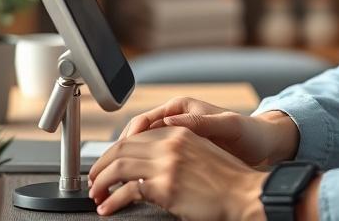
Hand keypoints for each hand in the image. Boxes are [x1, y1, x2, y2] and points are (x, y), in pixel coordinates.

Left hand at [88, 125, 266, 218]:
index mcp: (179, 131)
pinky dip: (112, 200)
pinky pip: (127, 191)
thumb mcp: (200, 152)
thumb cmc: (226, 179)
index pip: (135, 135)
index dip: (115, 151)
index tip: (106, 163)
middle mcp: (171, 143)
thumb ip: (175, 150)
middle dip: (102, 165)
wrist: (244, 194)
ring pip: (119, 167)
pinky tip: (108, 208)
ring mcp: (167, 164)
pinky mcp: (165, 187)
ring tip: (96, 194)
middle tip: (94, 180)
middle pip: (122, 148)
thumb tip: (149, 161)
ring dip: (101, 182)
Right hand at [119, 97, 298, 166]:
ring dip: (127, 164)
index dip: (127, 138)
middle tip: (105, 173)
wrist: (263, 145)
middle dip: (119, 154)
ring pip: (142, 149)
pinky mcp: (181, 152)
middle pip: (137, 135)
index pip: (143, 121)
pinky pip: (154, 160)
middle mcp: (176, 120)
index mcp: (182, 108)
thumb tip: (170, 122)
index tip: (117, 155)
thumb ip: (200, 122)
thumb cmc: (248, 132)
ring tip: (113, 181)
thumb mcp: (227, 125)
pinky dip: (142, 171)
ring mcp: (177, 137)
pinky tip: (135, 185)